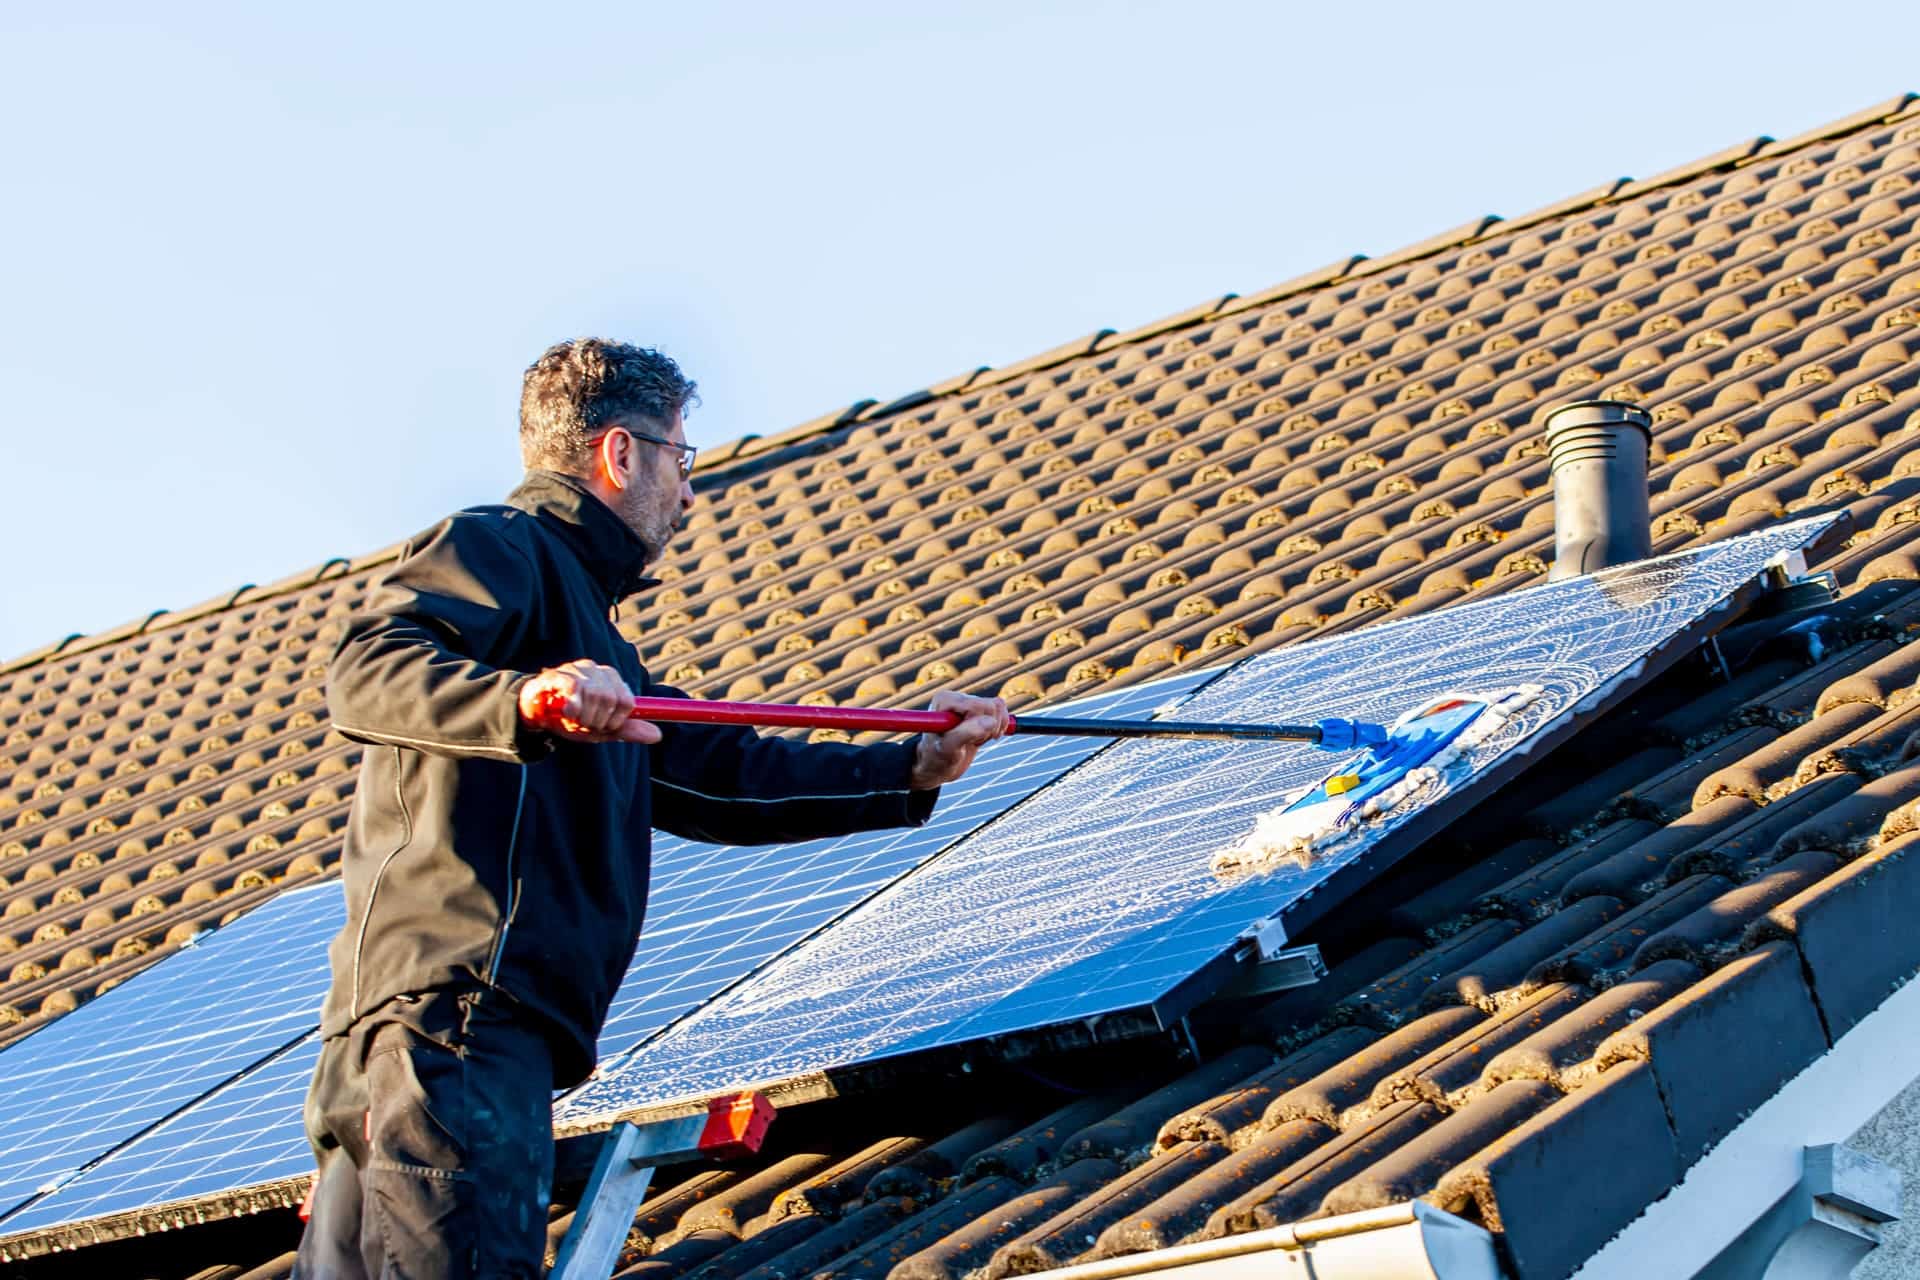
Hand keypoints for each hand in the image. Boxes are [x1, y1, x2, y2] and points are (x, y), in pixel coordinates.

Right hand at [518, 660, 661, 744]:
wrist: (536, 716)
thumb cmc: (570, 720)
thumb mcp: (602, 730)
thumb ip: (628, 730)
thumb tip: (658, 735)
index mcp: (612, 681)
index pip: (627, 702)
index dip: (615, 721)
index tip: (601, 728)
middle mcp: (598, 670)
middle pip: (612, 699)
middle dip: (597, 721)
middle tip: (582, 724)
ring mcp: (578, 669)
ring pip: (595, 694)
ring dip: (582, 717)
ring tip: (571, 718)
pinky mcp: (559, 673)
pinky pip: (575, 686)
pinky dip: (573, 706)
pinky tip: (566, 712)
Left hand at [909, 690, 1009, 789]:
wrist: (937, 766)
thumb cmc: (937, 757)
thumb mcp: (948, 749)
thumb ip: (967, 733)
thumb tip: (990, 721)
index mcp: (945, 699)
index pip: (979, 705)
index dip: (978, 725)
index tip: (964, 739)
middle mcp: (957, 697)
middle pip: (992, 706)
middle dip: (987, 728)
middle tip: (969, 742)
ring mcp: (970, 702)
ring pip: (999, 708)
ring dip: (992, 730)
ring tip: (973, 741)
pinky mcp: (980, 710)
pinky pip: (1002, 711)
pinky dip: (997, 729)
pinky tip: (980, 738)